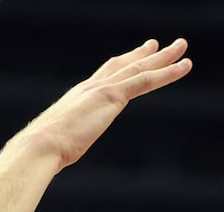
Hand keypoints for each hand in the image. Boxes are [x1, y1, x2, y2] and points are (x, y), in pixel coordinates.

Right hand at [22, 39, 192, 169]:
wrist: (40, 146)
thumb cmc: (43, 151)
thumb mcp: (57, 142)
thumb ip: (64, 141)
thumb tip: (56, 154)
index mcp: (79, 96)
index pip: (105, 73)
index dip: (122, 63)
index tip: (134, 56)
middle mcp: (91, 86)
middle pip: (125, 65)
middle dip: (145, 54)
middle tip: (161, 45)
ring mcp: (102, 89)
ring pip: (140, 68)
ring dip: (164, 57)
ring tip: (182, 47)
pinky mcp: (112, 97)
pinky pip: (146, 80)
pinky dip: (167, 73)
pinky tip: (183, 67)